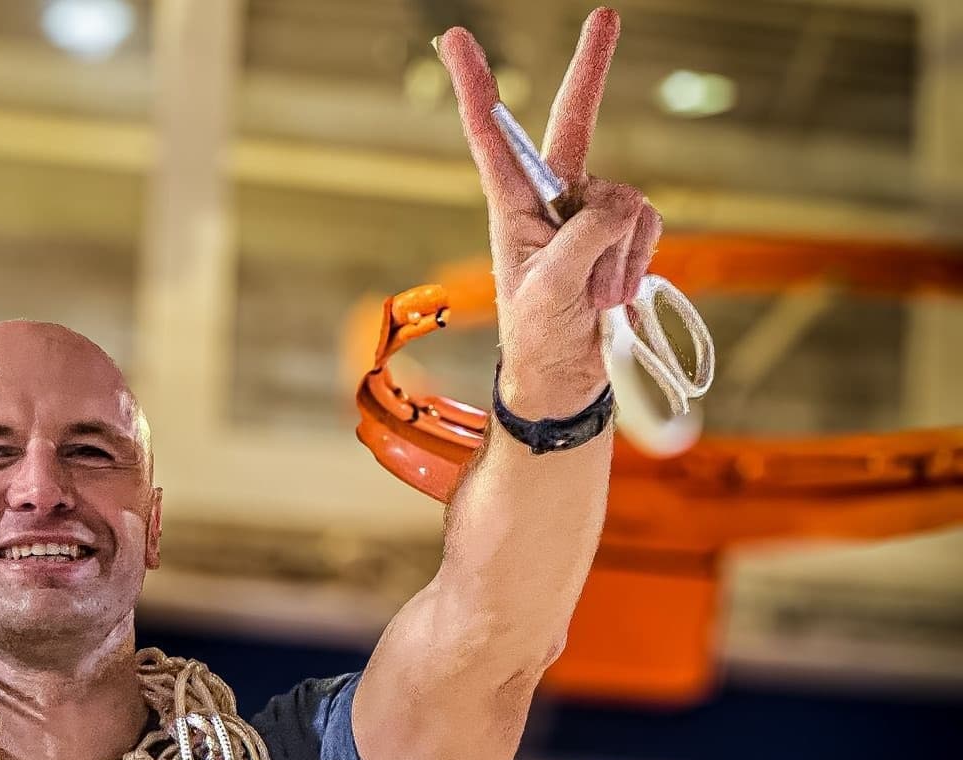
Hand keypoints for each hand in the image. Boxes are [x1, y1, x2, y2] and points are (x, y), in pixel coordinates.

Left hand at [438, 8, 661, 395]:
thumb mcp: (549, 290)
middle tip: (606, 14)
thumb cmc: (540, 334)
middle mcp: (553, 198)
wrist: (568, 375)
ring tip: (591, 297)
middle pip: (576, 122)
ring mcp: (593, 213)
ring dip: (617, 258)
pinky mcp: (625, 232)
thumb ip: (583, 240)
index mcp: (513, 206)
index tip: (458, 39)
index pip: (493, 138)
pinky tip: (612, 295)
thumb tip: (624, 203)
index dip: (478, 87)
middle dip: (592, 68)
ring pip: (629, 203)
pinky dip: (636, 264)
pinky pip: (649, 226)